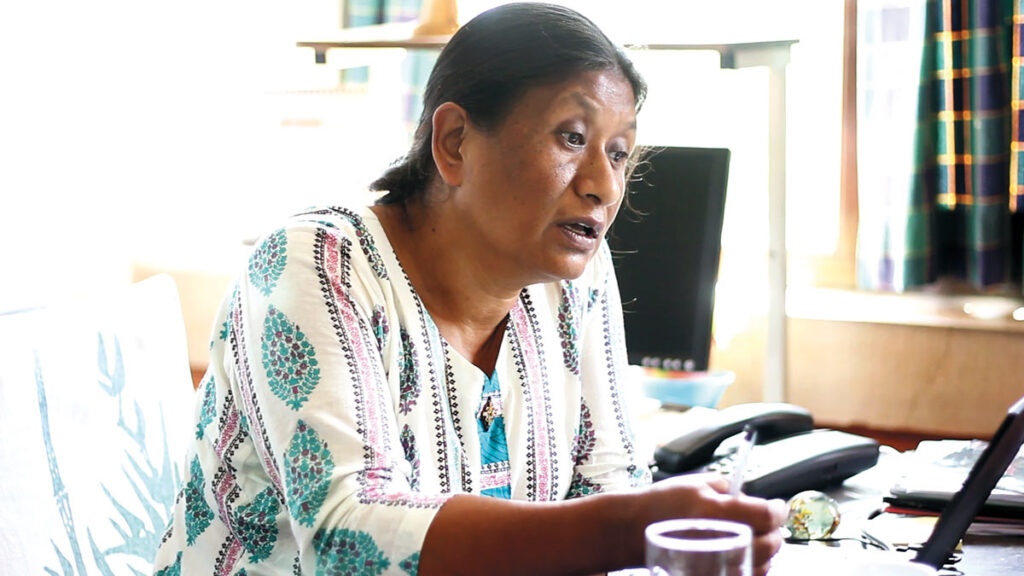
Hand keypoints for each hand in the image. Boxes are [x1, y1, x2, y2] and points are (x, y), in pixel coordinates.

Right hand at [637, 473, 787, 575]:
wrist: (632, 529)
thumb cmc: (660, 503)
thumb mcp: (694, 482)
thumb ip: (727, 487)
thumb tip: (750, 498)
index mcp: (718, 511)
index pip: (767, 515)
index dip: (780, 510)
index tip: (778, 507)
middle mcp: (720, 540)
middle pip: (771, 544)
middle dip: (775, 532)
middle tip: (768, 523)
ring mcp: (715, 564)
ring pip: (763, 565)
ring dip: (766, 552)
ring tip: (754, 539)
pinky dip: (753, 568)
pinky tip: (744, 556)